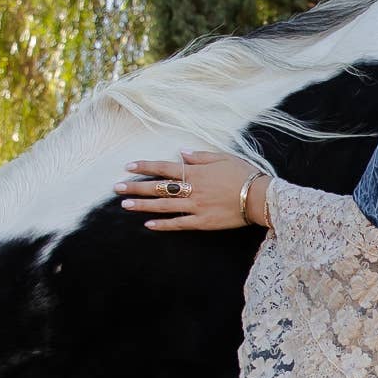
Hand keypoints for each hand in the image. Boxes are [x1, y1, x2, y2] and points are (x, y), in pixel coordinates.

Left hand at [117, 150, 269, 229]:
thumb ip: (200, 156)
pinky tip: (149, 225)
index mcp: (195, 172)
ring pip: (164, 205)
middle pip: (158, 187)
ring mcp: (196, 206)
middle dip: (136, 187)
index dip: (144, 167)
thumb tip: (181, 153)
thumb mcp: (223, 157)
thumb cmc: (244, 174)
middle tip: (117, 188)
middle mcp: (191, 188)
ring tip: (125, 205)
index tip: (128, 167)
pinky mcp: (203, 221)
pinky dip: (164, 225)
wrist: (260, 197)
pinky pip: (179, 224)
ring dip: (143, 205)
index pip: (163, 167)